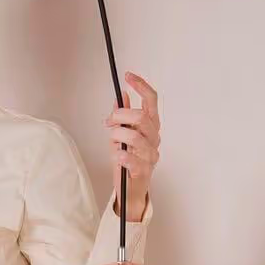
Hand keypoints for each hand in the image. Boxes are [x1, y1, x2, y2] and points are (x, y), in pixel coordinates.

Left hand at [106, 71, 159, 219]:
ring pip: (134, 136)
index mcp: (151, 126)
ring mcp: (151, 154)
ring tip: (113, 142)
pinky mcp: (144, 170)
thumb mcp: (122, 134)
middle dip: (120, 116)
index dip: (141, 86)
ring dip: (118, 136)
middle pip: (141, 117)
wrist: (131, 188)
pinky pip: (132, 159)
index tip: (128, 76)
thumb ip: (123, 116)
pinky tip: (117, 155)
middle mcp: (154, 137)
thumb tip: (121, 96)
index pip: (151, 100)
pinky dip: (122, 155)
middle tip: (109, 122)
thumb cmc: (128, 160)